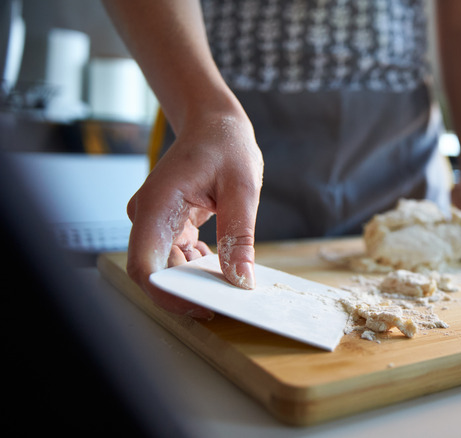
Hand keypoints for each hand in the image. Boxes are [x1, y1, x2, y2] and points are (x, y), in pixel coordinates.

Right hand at [126, 114, 263, 317]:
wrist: (214, 124)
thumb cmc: (225, 145)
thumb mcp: (242, 189)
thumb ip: (240, 236)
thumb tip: (241, 279)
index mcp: (158, 203)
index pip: (145, 263)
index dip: (168, 293)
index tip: (201, 307)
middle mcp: (147, 215)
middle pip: (155, 270)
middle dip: (187, 291)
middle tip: (227, 300)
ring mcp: (155, 222)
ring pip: (166, 267)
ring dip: (194, 280)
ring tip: (229, 279)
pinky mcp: (167, 226)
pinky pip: (176, 257)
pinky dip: (198, 267)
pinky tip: (220, 261)